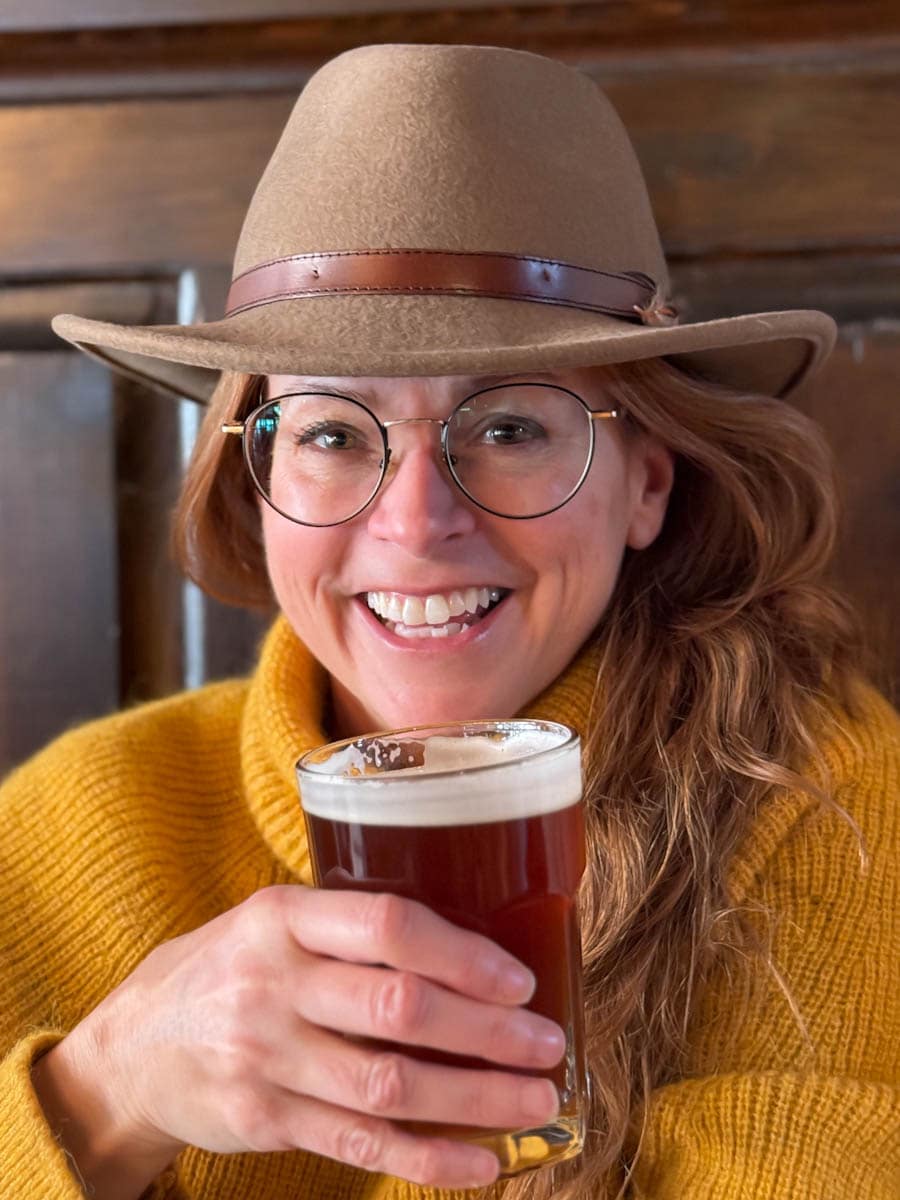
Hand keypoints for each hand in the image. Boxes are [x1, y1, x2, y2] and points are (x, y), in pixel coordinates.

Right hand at [33, 886, 564, 1195]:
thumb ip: (348, 928)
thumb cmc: (227, 968)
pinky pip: (360, 1144)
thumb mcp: (271, 921)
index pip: (387, 926)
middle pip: (398, 1009)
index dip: (462, 955)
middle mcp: (272, 984)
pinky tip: (479, 1162)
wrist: (134, 1046)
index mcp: (281, 917)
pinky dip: (427, 1159)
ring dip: (474, 1099)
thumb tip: (467, 949)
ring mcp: (266, 1057)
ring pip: (389, 1086)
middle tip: (546, 1045)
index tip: (518, 980)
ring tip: (535, 1100)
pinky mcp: (265, 1120)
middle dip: (486, 1031)